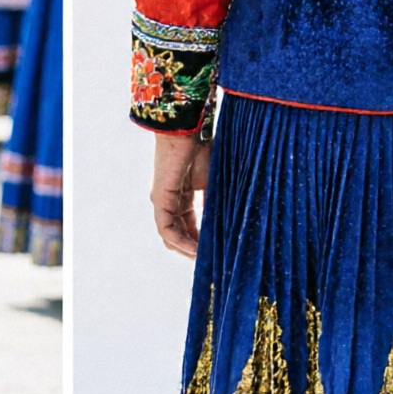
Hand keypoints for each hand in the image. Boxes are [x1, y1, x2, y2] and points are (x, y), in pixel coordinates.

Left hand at [149, 131, 210, 256]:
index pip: (189, 227)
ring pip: (170, 236)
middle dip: (194, 251)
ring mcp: (162, 201)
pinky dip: (180, 242)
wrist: (190, 129)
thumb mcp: (215, 183)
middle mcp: (169, 201)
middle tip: (212, 264)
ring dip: (186, 250)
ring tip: (205, 261)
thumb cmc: (204, 148)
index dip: (202, 243)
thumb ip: (217, 204)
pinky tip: (195, 250)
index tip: (217, 254)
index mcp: (182, 197)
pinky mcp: (159, 199)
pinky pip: (166, 229)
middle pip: (179, 235)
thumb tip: (233, 226)